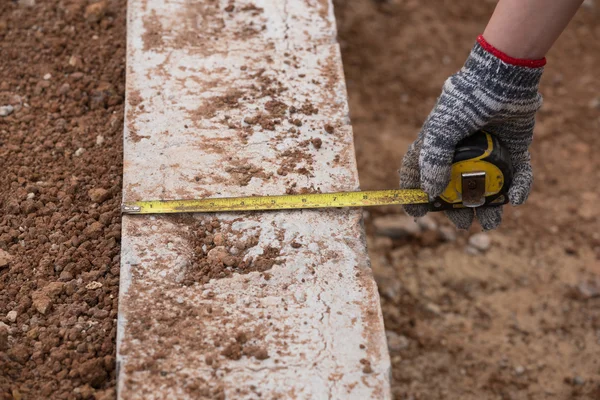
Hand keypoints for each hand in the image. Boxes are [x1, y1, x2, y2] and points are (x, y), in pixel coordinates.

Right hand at [399, 36, 543, 229]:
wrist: (503, 79)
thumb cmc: (465, 102)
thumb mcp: (440, 130)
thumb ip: (432, 161)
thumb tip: (431, 193)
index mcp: (437, 147)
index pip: (418, 175)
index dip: (415, 196)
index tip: (418, 215)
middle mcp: (462, 154)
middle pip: (456, 190)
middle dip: (458, 210)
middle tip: (462, 222)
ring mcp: (489, 154)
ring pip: (488, 188)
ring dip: (489, 208)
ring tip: (490, 223)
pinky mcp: (514, 151)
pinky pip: (518, 175)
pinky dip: (519, 188)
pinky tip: (517, 199)